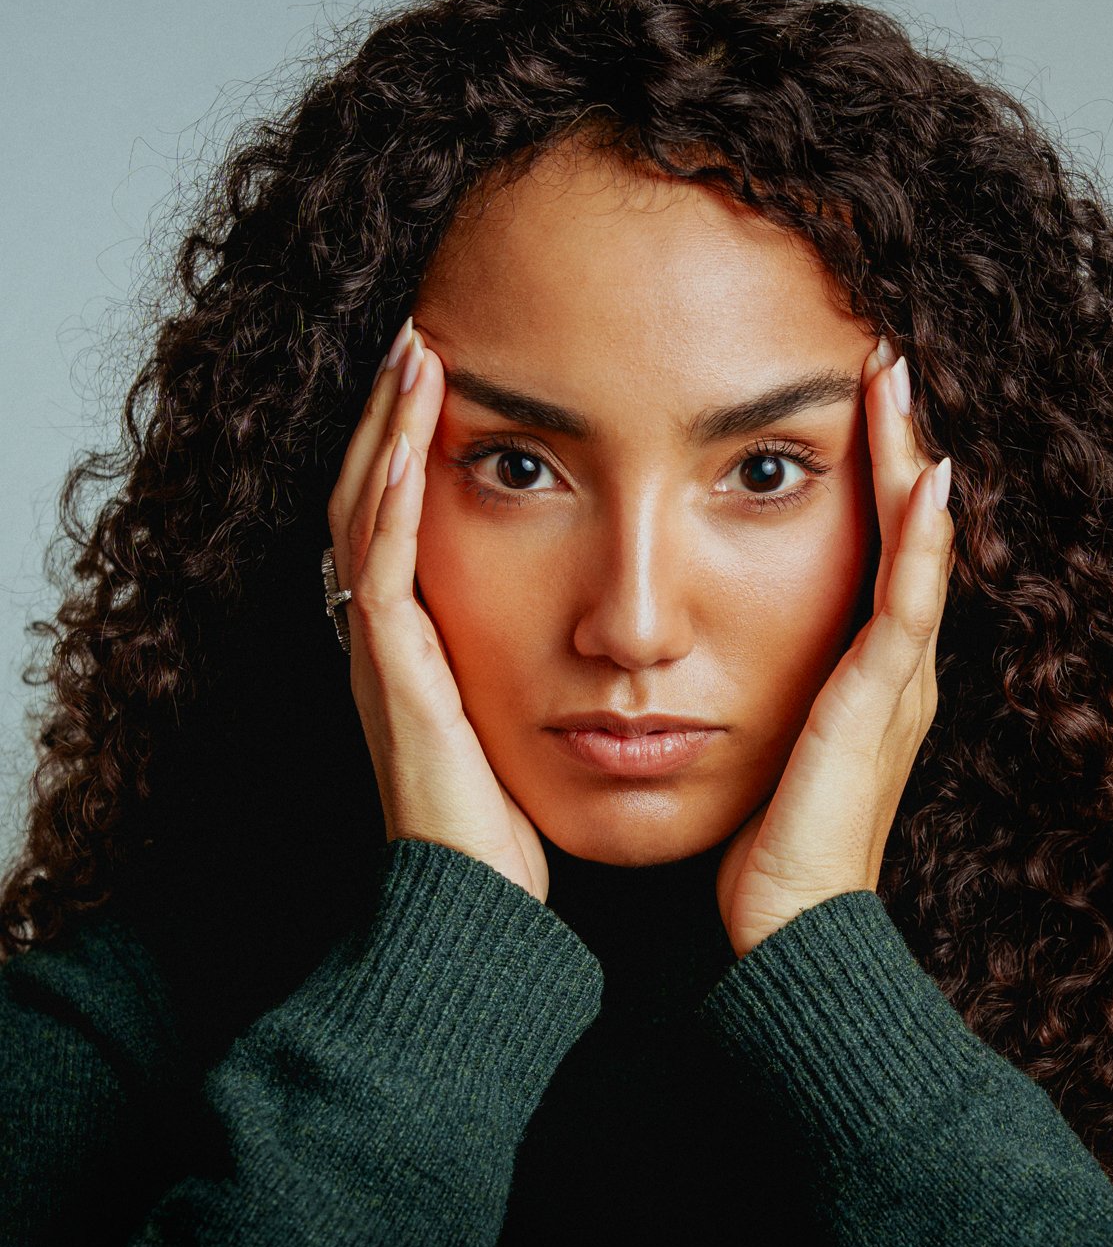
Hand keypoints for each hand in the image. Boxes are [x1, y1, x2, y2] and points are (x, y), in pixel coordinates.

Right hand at [326, 318, 548, 900]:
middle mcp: (388, 637)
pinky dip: (392, 500)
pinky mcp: (392, 676)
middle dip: (389, 413)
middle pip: (369, 493)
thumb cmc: (513, 829)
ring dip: (385, 430)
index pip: (404, 516)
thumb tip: (615, 632)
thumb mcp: (531, 725)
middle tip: (415, 335)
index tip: (446, 373)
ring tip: (411, 354)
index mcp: (421, 642)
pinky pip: (381, 568)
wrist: (481, 911)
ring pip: (363, 512)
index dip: (415, 442)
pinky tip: (413, 442)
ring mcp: (381, 653)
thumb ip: (546, 668)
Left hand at [715, 339, 954, 958]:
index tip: (849, 401)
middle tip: (887, 358)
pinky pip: (910, 604)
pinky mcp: (881, 705)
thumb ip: (746, 695)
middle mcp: (892, 670)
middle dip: (899, 444)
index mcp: (861, 677)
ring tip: (900, 380)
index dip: (871, 476)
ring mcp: (895, 685)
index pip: (876, 551)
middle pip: (908, 532)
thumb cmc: (763, 852)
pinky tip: (925, 477)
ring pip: (918, 548)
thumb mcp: (755, 750)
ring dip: (911, 460)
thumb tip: (685, 656)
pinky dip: (922, 539)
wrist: (790, 932)